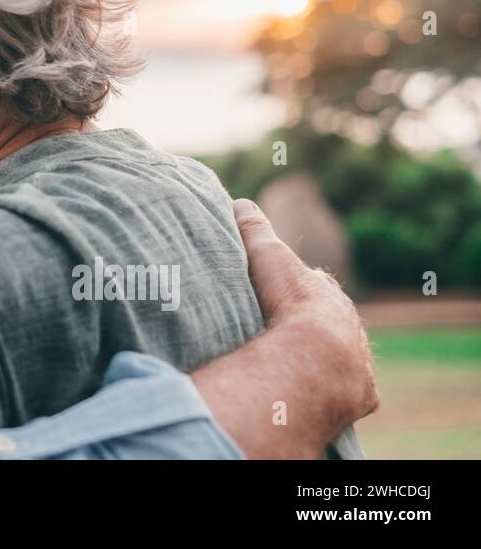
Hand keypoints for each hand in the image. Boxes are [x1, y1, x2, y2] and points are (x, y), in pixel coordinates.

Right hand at [233, 197, 379, 423]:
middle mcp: (351, 327)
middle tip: (291, 331)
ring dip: (325, 361)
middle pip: (334, 322)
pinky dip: (333, 393)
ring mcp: (358, 362)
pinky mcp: (359, 393)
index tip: (288, 289)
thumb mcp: (267, 256)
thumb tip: (240, 202)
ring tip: (299, 368)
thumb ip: (254, 230)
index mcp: (329, 296)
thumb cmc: (291, 301)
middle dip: (317, 325)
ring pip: (344, 358)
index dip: (302, 286)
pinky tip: (316, 397)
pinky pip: (348, 393)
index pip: (318, 287)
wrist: (319, 354)